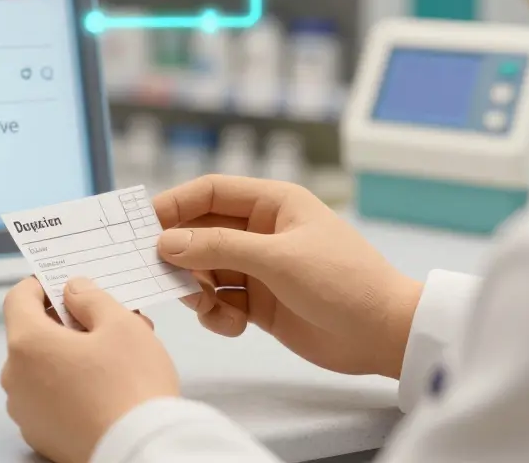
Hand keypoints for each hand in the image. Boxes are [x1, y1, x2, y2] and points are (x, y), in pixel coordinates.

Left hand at [1, 277, 178, 462]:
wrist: (140, 452)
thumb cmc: (132, 388)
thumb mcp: (121, 324)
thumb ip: (90, 298)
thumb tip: (73, 291)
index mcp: (27, 344)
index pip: (18, 298)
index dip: (41, 284)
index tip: (65, 284)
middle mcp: (15, 379)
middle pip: (33, 334)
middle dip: (68, 322)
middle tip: (108, 321)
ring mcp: (25, 412)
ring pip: (43, 367)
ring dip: (72, 354)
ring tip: (116, 356)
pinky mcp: (40, 435)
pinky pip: (49, 398)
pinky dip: (70, 386)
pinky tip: (106, 388)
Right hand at [154, 175, 423, 378]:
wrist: (386, 335)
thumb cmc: (343, 283)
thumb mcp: (278, 259)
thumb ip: (219, 248)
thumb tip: (166, 242)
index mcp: (272, 203)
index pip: (209, 192)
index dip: (174, 205)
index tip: (143, 227)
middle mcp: (262, 231)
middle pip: (201, 233)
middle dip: (182, 255)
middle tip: (165, 277)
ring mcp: (260, 268)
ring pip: (206, 270)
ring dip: (199, 289)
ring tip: (211, 307)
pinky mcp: (261, 303)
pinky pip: (220, 300)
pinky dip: (217, 313)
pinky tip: (233, 324)